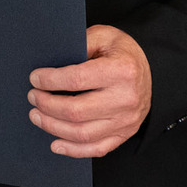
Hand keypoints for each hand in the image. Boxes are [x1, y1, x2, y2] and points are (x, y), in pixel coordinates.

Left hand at [28, 24, 152, 157]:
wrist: (153, 72)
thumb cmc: (123, 53)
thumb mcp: (104, 36)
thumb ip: (80, 44)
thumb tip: (52, 62)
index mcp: (121, 71)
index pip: (77, 80)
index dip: (50, 81)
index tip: (35, 78)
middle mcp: (126, 99)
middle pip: (76, 111)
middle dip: (47, 105)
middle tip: (32, 97)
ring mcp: (126, 121)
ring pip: (82, 133)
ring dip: (53, 127)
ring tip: (37, 116)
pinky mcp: (124, 134)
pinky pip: (96, 149)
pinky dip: (73, 150)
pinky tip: (55, 143)